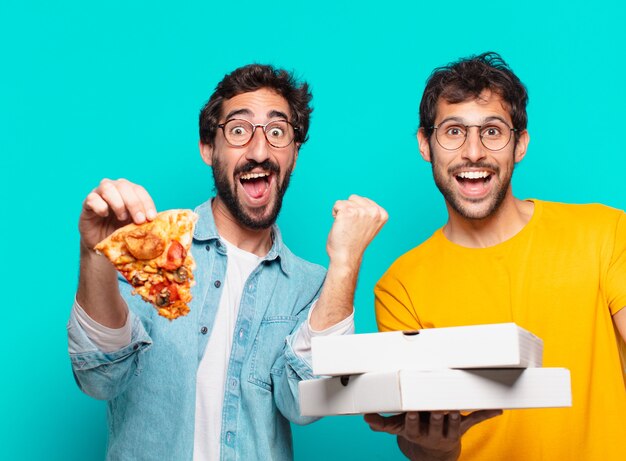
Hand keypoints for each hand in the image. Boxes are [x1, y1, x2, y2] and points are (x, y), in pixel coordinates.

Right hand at [79, 178, 156, 250]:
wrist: (104, 243)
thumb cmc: (122, 231)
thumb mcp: (136, 225)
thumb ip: (145, 219)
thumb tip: (159, 220)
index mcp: (129, 191)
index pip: (139, 190)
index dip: (146, 202)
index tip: (151, 217)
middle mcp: (115, 188)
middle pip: (125, 186)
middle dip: (134, 204)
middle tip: (139, 220)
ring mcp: (99, 193)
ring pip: (108, 188)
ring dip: (118, 203)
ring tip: (122, 218)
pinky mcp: (87, 202)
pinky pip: (92, 198)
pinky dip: (100, 206)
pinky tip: (105, 215)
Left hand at [326, 194, 387, 269]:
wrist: (346, 257)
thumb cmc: (355, 242)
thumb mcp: (369, 225)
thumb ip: (369, 214)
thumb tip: (363, 203)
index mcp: (382, 214)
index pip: (363, 200)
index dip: (357, 212)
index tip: (359, 226)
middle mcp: (374, 211)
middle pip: (354, 198)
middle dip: (349, 210)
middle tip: (351, 227)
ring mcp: (361, 211)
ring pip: (345, 202)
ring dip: (342, 213)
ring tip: (346, 227)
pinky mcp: (348, 212)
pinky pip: (337, 204)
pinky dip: (335, 213)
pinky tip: (340, 225)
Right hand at [364, 410, 501, 460]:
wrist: (434, 451)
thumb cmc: (415, 430)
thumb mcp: (397, 428)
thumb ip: (382, 423)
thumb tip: (366, 417)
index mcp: (416, 432)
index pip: (414, 427)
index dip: (413, 420)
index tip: (411, 411)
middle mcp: (433, 434)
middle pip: (434, 425)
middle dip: (436, 417)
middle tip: (437, 406)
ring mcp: (449, 431)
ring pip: (454, 424)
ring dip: (455, 416)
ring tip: (455, 407)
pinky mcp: (462, 427)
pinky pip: (475, 420)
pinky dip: (486, 414)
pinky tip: (497, 410)